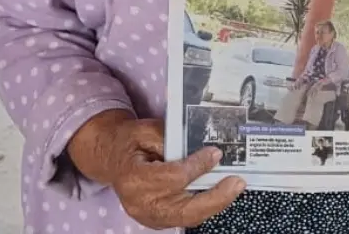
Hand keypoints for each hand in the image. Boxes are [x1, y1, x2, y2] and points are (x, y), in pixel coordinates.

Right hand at [67, 110, 245, 228]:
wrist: (111, 157)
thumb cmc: (129, 141)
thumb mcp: (146, 129)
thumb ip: (170, 137)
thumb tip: (200, 146)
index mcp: (134, 177)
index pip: (173, 177)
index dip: (197, 166)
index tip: (215, 153)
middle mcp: (140, 202)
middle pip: (184, 209)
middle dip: (215, 198)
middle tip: (237, 183)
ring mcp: (147, 215)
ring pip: (188, 217)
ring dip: (214, 204)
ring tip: (233, 189)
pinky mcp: (155, 220)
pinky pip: (184, 218)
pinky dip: (203, 207)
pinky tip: (218, 194)